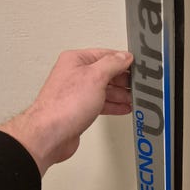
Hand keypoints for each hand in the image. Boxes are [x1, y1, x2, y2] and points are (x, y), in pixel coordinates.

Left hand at [0, 48, 132, 175]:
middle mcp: (74, 75)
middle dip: (123, 79)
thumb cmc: (64, 105)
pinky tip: (123, 108)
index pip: (105, 54)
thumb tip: (124, 56)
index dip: (122, 59)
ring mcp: (76, 93)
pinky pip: (100, 104)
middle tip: (138, 83)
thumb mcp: (96, 77)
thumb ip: (112, 64)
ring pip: (103, 89)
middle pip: (105, 72)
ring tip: (134, 97)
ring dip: (120, 93)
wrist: (50, 134)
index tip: (137, 65)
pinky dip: (113, 105)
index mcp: (75, 60)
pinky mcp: (78, 110)